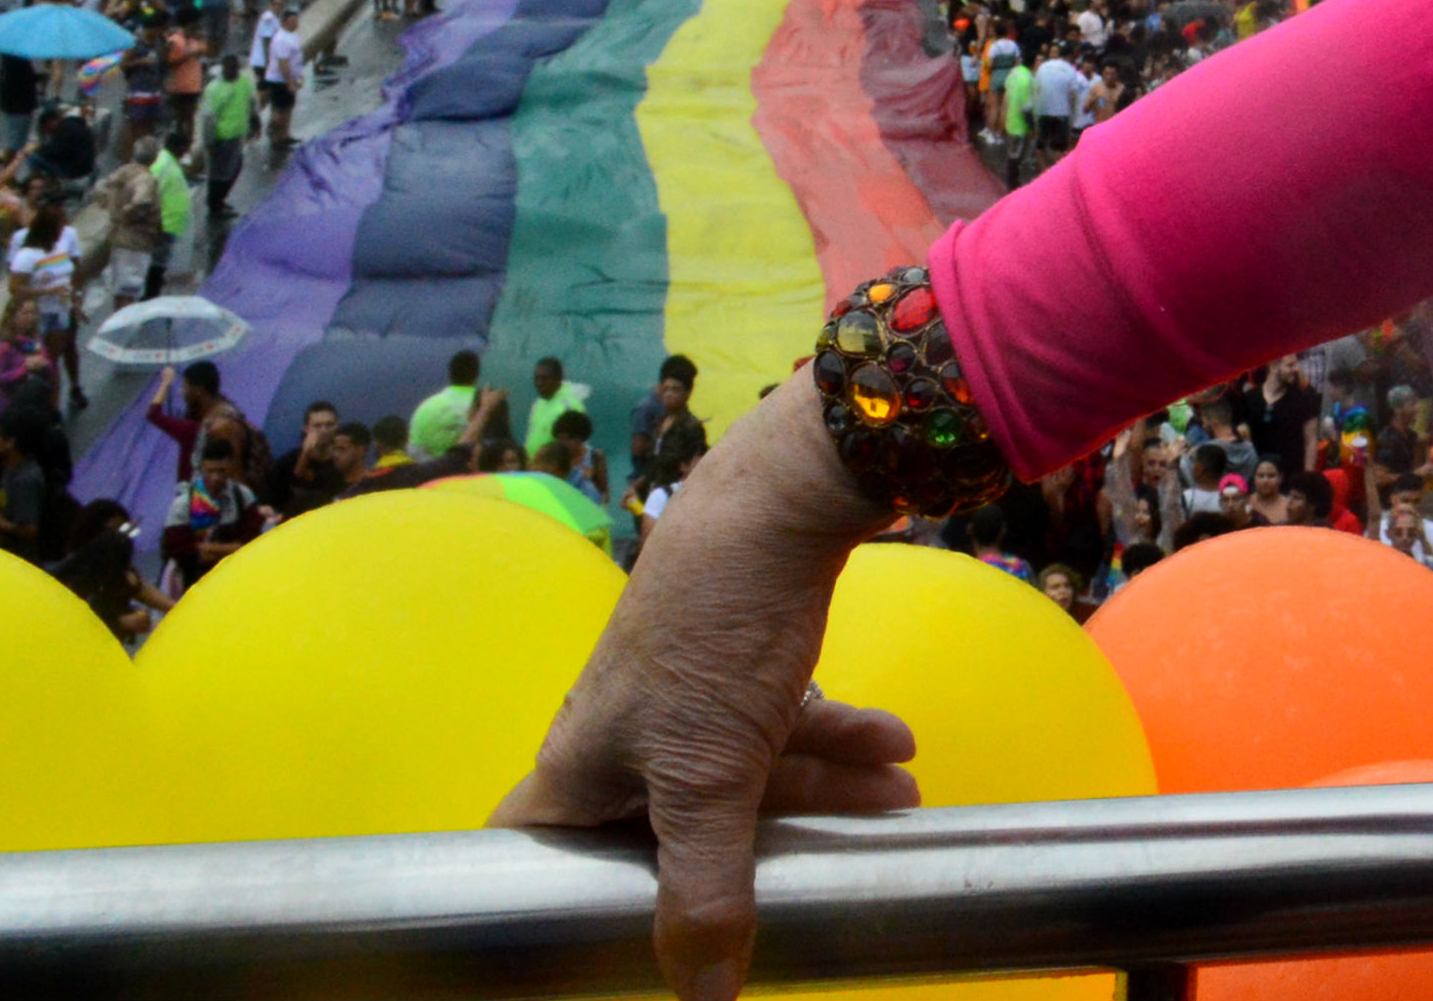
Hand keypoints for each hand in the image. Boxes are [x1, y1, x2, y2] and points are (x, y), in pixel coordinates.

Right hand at [493, 384, 912, 1000]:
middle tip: (833, 876)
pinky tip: (896, 744)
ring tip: (903, 795)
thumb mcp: (712, 776)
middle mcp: (621, 734)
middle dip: (753, 857)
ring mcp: (682, 694)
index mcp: (579, 766)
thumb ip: (705, 888)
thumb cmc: (716, 637)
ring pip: (743, 772)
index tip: (589, 936)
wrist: (784, 496)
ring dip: (824, 789)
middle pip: (666, 830)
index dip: (541, 899)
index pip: (529, 848)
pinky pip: (781, 720)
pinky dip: (836, 737)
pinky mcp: (739, 656)